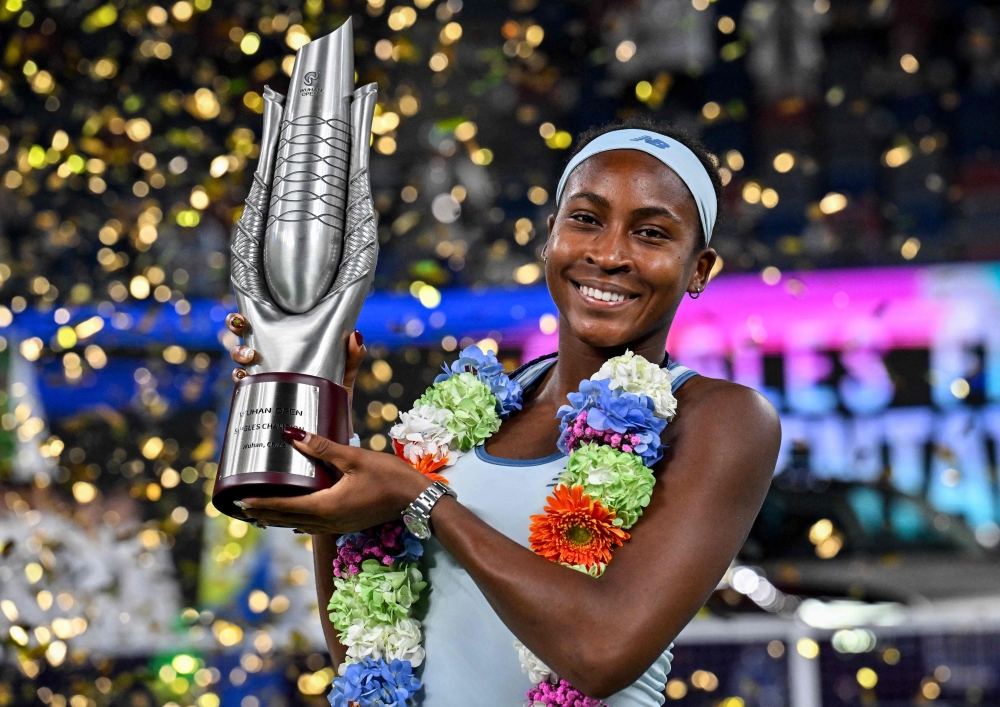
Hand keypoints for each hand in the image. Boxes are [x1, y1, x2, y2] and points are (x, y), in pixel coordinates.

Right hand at [226, 312, 366, 401]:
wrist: (331, 430)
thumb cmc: (335, 395)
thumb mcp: (345, 373)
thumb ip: (352, 356)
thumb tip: (356, 335)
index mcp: (289, 347)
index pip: (265, 325)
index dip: (249, 316)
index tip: (243, 313)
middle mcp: (272, 359)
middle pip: (245, 336)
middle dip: (236, 327)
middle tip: (242, 329)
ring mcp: (265, 378)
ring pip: (240, 360)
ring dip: (238, 354)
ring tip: (250, 357)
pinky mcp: (262, 399)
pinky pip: (244, 389)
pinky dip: (240, 381)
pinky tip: (244, 378)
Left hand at [238, 428, 431, 533]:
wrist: (416, 499)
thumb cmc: (389, 476)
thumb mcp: (354, 457)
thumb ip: (322, 448)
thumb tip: (292, 435)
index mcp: (327, 506)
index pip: (285, 507)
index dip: (261, 504)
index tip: (240, 501)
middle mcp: (329, 521)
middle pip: (288, 520)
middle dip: (263, 514)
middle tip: (241, 508)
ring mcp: (338, 526)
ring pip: (299, 525)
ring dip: (279, 520)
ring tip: (260, 514)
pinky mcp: (346, 524)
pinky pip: (313, 526)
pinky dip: (297, 521)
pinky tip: (294, 517)